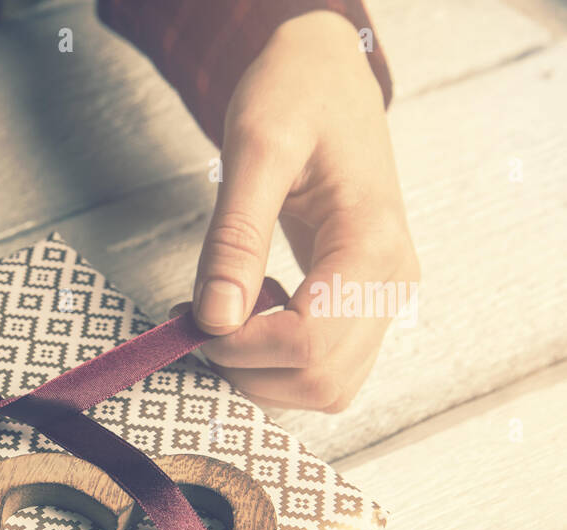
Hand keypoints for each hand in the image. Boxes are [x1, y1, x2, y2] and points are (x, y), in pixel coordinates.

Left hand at [190, 11, 419, 410]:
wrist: (327, 79)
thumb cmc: (295, 97)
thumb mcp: (253, 150)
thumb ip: (235, 238)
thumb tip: (215, 319)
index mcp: (374, 244)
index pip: (309, 344)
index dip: (240, 348)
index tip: (195, 318)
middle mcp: (394, 283)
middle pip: (319, 382)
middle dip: (246, 368)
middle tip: (199, 320)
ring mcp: (387, 299)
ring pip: (325, 389)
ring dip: (260, 373)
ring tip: (225, 314)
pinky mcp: (366, 306)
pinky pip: (325, 367)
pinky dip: (276, 362)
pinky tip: (252, 312)